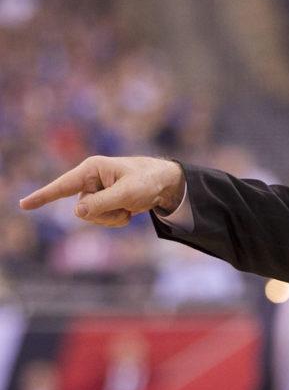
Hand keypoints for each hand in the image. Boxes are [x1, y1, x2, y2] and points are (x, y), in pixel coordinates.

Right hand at [19, 156, 184, 226]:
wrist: (164, 183)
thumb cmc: (147, 181)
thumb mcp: (128, 193)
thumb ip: (102, 203)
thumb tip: (78, 212)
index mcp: (92, 170)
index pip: (63, 185)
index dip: (43, 196)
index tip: (23, 204)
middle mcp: (89, 180)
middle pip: (82, 209)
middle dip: (103, 213)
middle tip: (125, 205)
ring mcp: (95, 192)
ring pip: (91, 217)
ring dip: (111, 218)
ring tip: (128, 207)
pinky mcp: (102, 202)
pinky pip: (101, 220)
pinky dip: (115, 220)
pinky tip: (128, 212)